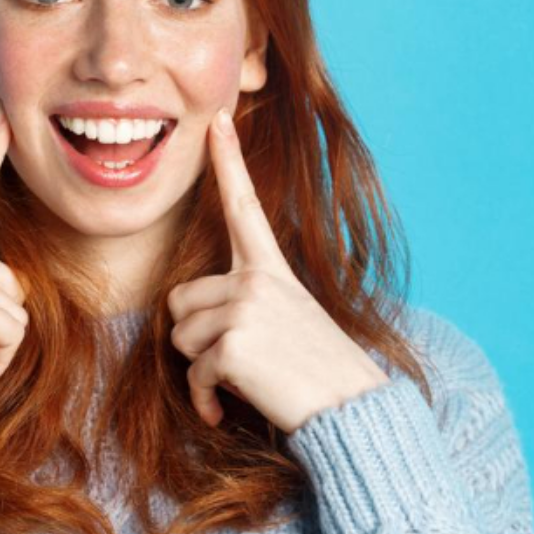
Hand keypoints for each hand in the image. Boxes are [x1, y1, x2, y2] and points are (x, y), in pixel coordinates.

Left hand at [167, 108, 390, 433]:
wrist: (354, 412)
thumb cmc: (317, 371)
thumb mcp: (287, 320)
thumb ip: (243, 302)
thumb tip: (188, 318)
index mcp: (271, 268)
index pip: (245, 205)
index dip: (229, 161)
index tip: (218, 120)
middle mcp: (256, 279)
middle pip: (179, 300)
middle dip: (194, 336)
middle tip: (236, 357)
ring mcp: (245, 308)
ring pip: (180, 338)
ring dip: (201, 368)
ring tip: (246, 378)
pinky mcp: (233, 344)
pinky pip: (193, 373)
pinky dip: (204, 399)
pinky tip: (223, 410)